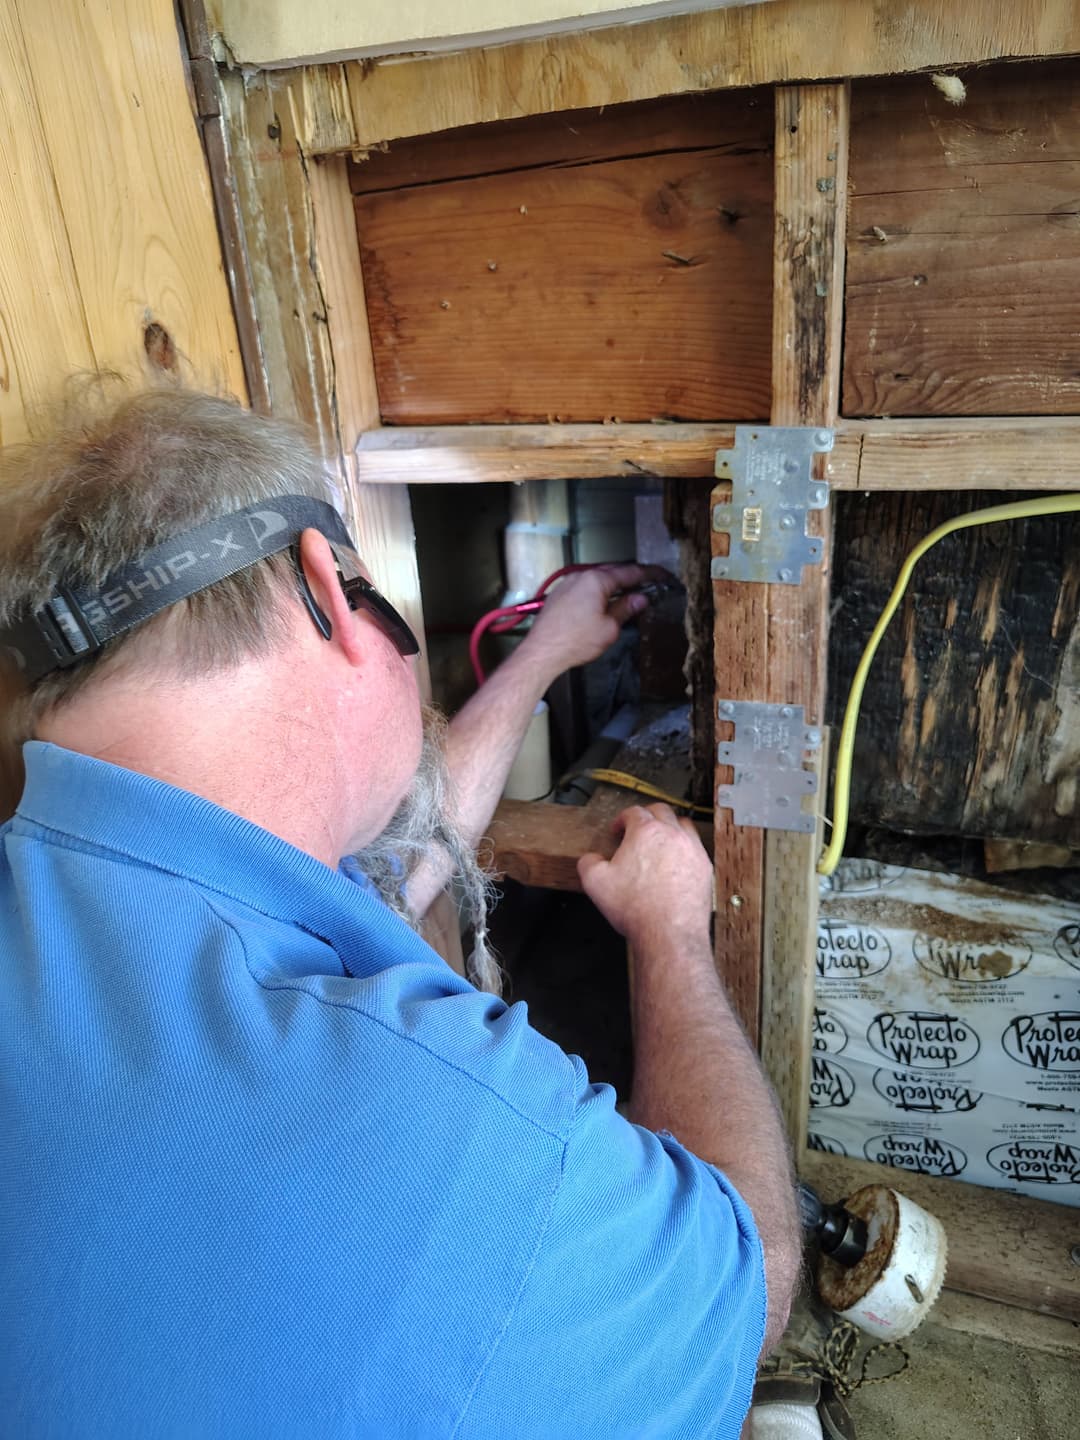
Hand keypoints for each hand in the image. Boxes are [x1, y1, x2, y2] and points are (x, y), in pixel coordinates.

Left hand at [521, 564, 663, 682]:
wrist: (542, 651)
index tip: (660, 575)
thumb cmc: (573, 641)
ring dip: (613, 585)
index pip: (629, 572)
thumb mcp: (609, 628)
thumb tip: (639, 600)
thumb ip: (626, 609)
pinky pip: (583, 587)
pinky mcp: (559, 595)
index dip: (648, 574)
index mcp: (596, 580)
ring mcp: (567, 584)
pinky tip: (602, 602)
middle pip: (612, 572)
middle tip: (646, 584)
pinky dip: (597, 591)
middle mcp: (580, 576)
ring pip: (596, 579)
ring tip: (627, 594)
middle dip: (630, 578)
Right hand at [577, 803, 713, 950]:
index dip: (622, 819)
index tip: (618, 830)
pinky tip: (676, 861)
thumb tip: (591, 859)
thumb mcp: (595, 883)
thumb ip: (589, 863)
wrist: (668, 933)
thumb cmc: (637, 908)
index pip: (634, 812)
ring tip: (660, 840)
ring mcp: (692, 850)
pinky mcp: (704, 868)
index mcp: (646, 832)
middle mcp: (673, 835)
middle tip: (638, 828)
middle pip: (661, 811)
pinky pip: (696, 847)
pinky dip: (684, 848)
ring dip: (670, 827)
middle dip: (647, 816)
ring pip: (683, 825)